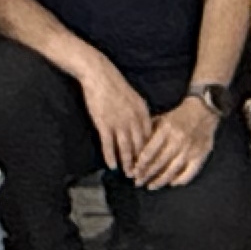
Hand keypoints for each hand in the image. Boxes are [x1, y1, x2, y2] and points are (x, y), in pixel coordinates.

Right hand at [78, 61, 155, 175]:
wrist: (99, 74)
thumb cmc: (116, 85)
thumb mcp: (135, 97)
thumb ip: (140, 113)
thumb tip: (146, 126)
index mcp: (142, 112)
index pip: (150, 137)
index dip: (151, 152)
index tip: (152, 163)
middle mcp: (133, 119)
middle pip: (140, 146)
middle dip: (142, 162)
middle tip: (142, 174)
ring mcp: (118, 122)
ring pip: (125, 148)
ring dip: (128, 163)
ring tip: (128, 174)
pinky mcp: (104, 124)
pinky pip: (108, 144)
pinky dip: (110, 156)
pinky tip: (112, 166)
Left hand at [130, 95, 218, 190]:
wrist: (203, 111)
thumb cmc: (179, 116)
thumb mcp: (162, 118)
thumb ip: (149, 132)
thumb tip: (135, 148)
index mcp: (166, 129)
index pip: (150, 151)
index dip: (140, 164)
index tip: (133, 171)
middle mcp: (177, 140)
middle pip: (159, 163)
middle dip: (146, 174)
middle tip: (138, 182)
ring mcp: (189, 150)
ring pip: (172, 171)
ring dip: (160, 181)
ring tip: (151, 186)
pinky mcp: (200, 156)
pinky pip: (189, 173)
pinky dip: (180, 180)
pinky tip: (171, 183)